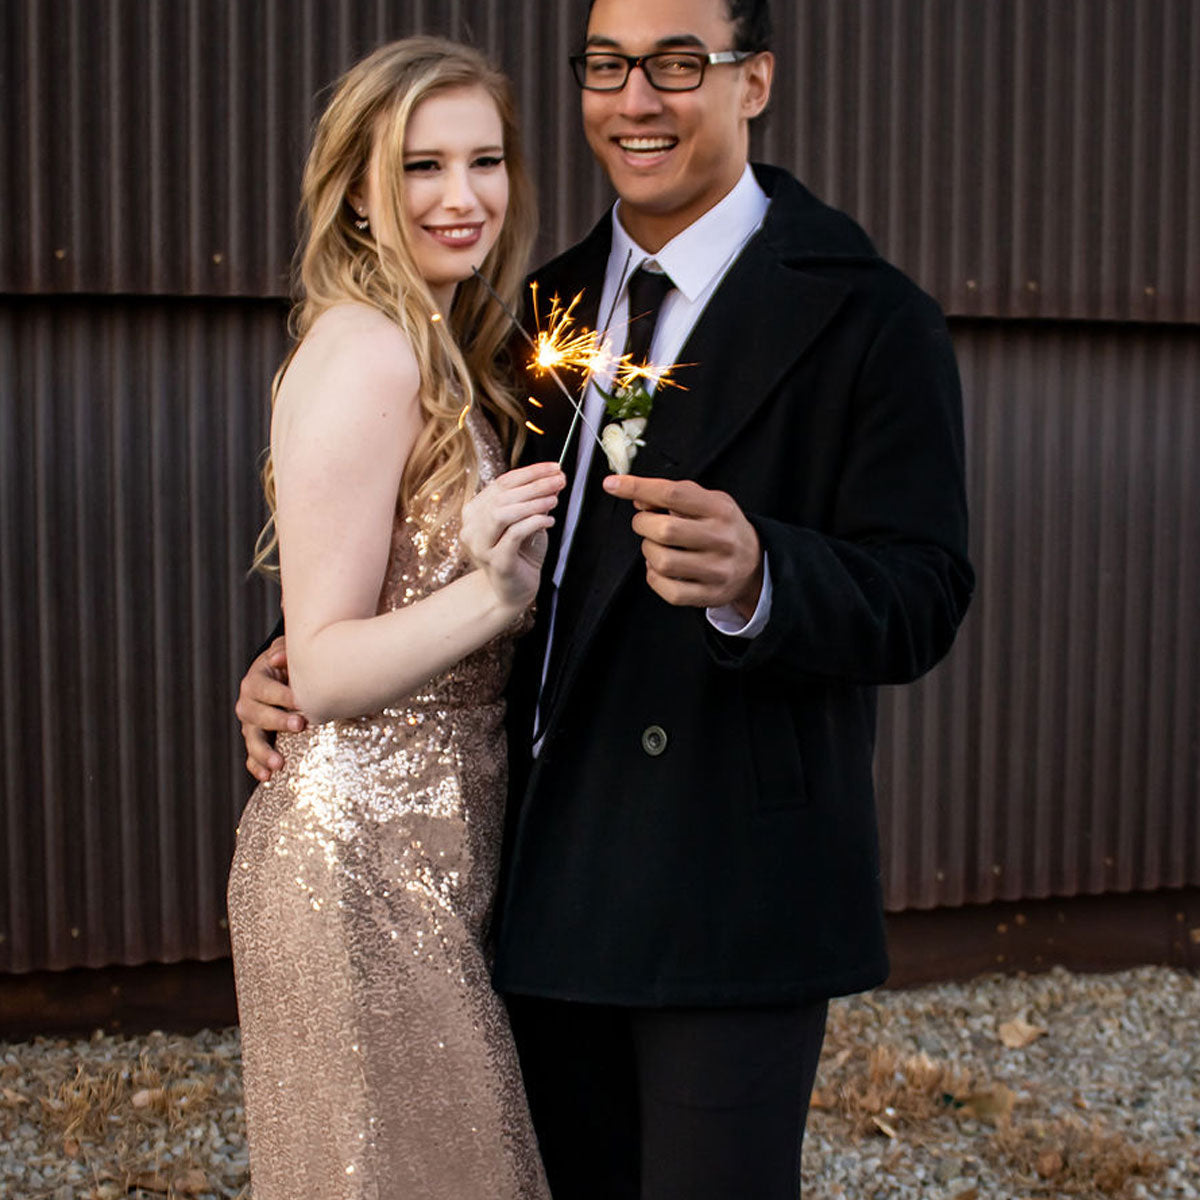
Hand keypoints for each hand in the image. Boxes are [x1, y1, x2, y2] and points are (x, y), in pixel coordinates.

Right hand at [236, 636, 306, 781]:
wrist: (283, 677)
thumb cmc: (290, 665)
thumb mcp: (286, 653)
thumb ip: (283, 652)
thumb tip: (277, 659)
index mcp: (255, 681)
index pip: (263, 688)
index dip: (281, 694)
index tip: (300, 700)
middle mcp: (248, 703)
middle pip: (256, 714)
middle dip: (277, 721)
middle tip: (300, 724)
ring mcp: (251, 724)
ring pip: (252, 738)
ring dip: (263, 752)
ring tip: (279, 764)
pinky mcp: (256, 739)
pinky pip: (251, 756)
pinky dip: (257, 767)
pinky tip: (267, 777)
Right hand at [461, 462, 565, 614]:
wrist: (512, 591)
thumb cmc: (520, 555)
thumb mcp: (527, 523)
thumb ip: (534, 503)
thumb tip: (552, 479)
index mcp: (476, 512)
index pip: (501, 483)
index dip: (529, 472)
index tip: (554, 467)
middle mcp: (472, 527)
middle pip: (502, 496)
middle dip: (535, 485)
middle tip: (560, 480)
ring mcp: (481, 545)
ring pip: (503, 513)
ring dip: (533, 503)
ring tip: (554, 499)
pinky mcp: (496, 561)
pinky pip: (514, 534)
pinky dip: (534, 523)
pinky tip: (549, 521)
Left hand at [602, 475, 762, 616]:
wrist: (754, 563)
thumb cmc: (722, 527)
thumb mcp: (706, 501)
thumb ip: (674, 494)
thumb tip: (637, 498)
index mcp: (719, 509)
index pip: (673, 494)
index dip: (638, 487)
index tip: (613, 484)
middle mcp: (721, 539)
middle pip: (665, 530)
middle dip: (643, 524)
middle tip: (645, 523)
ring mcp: (716, 570)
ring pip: (662, 561)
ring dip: (648, 551)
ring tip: (655, 546)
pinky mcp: (709, 595)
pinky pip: (668, 589)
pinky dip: (653, 577)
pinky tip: (660, 568)